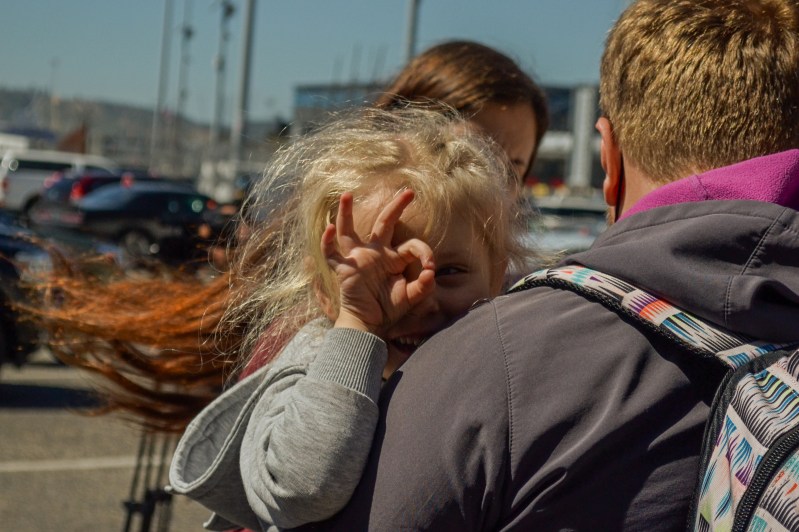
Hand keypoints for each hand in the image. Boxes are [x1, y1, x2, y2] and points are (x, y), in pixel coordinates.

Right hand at [321, 190, 434, 335]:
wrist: (369, 326)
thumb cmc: (389, 310)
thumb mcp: (411, 298)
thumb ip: (423, 286)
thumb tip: (431, 273)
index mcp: (394, 258)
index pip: (411, 245)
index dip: (424, 252)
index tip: (431, 267)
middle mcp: (376, 253)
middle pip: (384, 223)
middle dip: (396, 206)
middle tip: (409, 191)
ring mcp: (358, 258)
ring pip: (349, 230)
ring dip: (346, 213)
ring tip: (347, 194)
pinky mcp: (344, 269)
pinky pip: (331, 254)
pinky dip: (327, 242)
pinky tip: (329, 229)